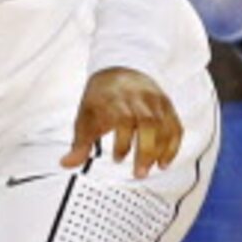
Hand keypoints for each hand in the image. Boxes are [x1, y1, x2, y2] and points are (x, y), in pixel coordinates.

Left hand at [62, 67, 184, 175]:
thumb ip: (79, 143)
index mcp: (116, 100)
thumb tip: (66, 163)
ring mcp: (155, 101)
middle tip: (140, 173)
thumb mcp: (85, 116)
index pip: (123, 120)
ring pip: (164, 125)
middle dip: (146, 150)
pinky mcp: (166, 105)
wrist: (120, 68)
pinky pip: (175, 124)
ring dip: (162, 150)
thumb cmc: (101, 98)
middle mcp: (138, 99)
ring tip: (156, 168)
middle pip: (148, 123)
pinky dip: (173, 144)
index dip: (122, 142)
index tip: (117, 159)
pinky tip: (165, 161)